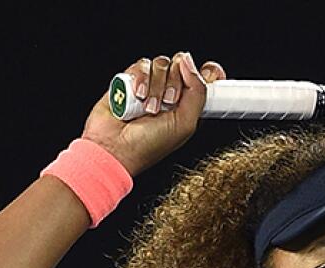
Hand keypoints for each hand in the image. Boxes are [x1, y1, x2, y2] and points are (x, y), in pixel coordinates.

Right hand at [80, 52, 226, 176]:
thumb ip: (197, 92)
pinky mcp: (131, 79)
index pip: (205, 77)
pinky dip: (141, 79)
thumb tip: (190, 63)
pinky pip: (142, 64)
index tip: (209, 73)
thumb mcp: (186, 123)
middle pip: (182, 65)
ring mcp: (151, 84)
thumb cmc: (148, 145)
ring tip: (149, 107)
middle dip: (176, 83)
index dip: (208, 72)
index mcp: (188, 105)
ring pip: (162, 63)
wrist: (115, 147)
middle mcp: (170, 92)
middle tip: (169, 103)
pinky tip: (137, 96)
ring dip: (157, 86)